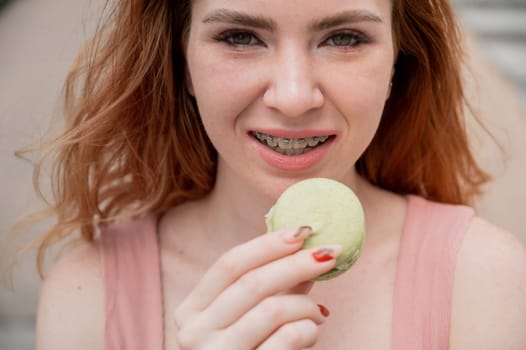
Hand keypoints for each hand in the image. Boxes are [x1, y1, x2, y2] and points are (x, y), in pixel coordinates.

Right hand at [174, 226, 340, 349]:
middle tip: (329, 252)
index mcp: (192, 310)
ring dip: (306, 304)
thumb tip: (305, 248)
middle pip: (252, 283)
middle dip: (297, 263)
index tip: (301, 231)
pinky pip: (287, 338)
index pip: (229, 264)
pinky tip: (312, 330)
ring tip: (318, 311)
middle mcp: (195, 332)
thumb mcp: (242, 319)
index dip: (266, 244)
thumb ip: (268, 288)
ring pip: (272, 309)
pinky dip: (308, 329)